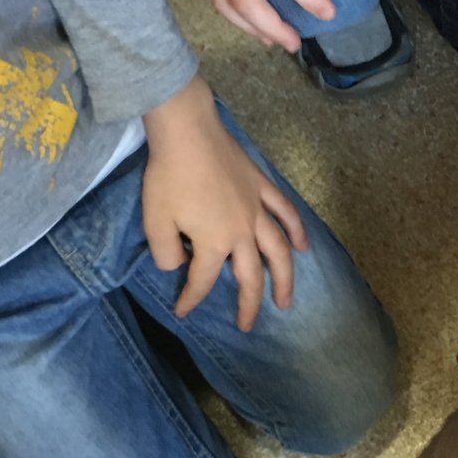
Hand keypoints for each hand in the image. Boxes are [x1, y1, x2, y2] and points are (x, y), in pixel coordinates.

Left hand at [142, 76, 307, 330]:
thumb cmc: (168, 177)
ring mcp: (257, 210)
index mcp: (214, 242)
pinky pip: (285, 212)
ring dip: (284, 278)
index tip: (181, 311)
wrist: (188, 132)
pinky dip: (296, 230)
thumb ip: (166, 253)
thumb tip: (179, 265)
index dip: (191, 299)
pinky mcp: (262, 188)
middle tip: (247, 325)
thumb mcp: (155, 222)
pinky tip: (303, 247)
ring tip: (286, 301)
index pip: (202, 280)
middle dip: (248, 304)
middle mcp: (242, 232)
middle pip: (250, 276)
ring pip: (278, 251)